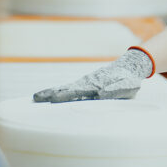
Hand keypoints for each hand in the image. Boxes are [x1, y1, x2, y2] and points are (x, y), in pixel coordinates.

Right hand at [32, 47, 153, 103]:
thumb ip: (116, 90)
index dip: (66, 95)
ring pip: (66, 88)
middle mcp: (88, 83)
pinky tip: (48, 96)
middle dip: (52, 93)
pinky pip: (69, 88)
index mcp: (97, 85)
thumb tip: (100, 93)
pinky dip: (57, 91)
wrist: (129, 66)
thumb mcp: (128, 86)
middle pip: (67, 89)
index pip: (79, 91)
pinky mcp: (85, 84)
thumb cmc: (130, 80)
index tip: (54, 99)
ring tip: (36, 97)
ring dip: (51, 92)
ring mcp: (85, 83)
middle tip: (36, 98)